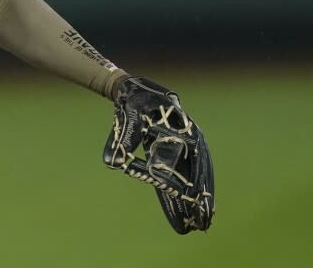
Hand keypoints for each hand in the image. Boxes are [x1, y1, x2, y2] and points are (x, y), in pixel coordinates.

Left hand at [102, 77, 214, 233]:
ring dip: (193, 200)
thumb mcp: (128, 117)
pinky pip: (180, 173)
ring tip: (194, 224)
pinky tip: (179, 208)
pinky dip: (180, 190)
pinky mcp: (175, 151)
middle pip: (198, 175)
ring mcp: (185, 146)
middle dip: (200, 200)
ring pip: (192, 177)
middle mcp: (190, 140)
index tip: (194, 205)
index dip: (194, 185)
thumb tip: (114, 164)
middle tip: (202, 225)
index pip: (192, 164)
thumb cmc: (133, 102)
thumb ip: (124, 139)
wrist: (133, 91)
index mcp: (184, 132)